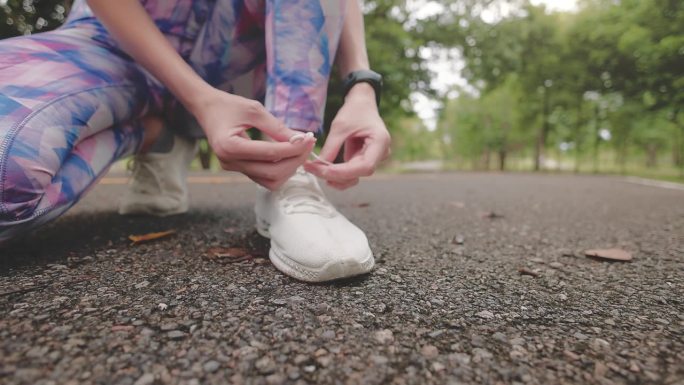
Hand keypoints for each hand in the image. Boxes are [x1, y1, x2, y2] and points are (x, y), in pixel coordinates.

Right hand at [194, 88, 315, 189]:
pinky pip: (264, 178)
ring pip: (270, 181)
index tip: (308, 138)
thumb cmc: (229, 105)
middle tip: (308, 144)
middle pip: (272, 172)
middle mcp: (229, 162)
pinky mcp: (238, 169)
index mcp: (230, 146)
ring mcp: (233, 168)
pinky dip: (279, 170)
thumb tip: (300, 140)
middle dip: (295, 160)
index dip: (293, 148)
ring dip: (289, 168)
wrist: (207, 109)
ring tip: (300, 150)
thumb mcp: (254, 109)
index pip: (270, 153)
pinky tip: (288, 155)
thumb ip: (277, 127)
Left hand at [304, 83, 390, 189]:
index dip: (344, 172)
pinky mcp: (364, 159)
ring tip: (315, 169)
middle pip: (359, 173)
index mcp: (381, 142)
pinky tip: (323, 171)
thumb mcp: (340, 126)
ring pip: (355, 176)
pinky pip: (352, 172)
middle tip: (313, 169)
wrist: (362, 103)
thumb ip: (331, 147)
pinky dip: (338, 174)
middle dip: (335, 174)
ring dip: (335, 177)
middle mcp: (381, 153)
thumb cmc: (354, 110)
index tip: (323, 170)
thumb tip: (318, 166)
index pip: (365, 166)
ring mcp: (373, 158)